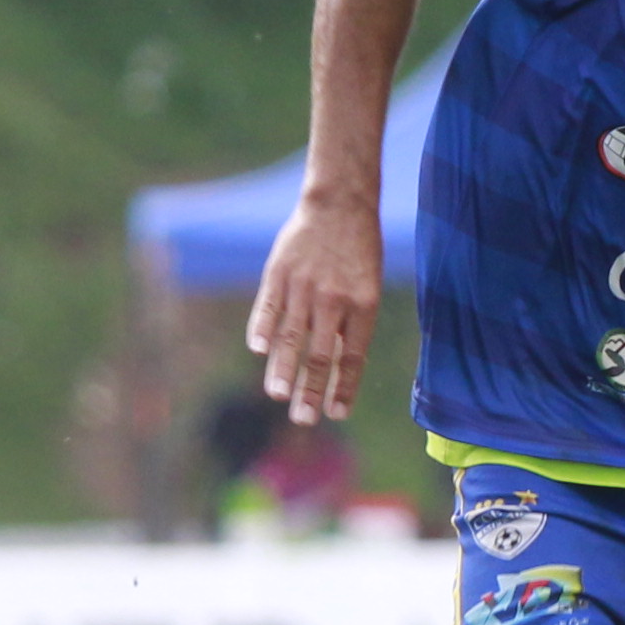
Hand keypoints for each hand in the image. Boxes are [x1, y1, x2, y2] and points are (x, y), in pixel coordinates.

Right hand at [248, 195, 386, 421]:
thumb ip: (349, 326)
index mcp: (363, 306)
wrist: (340, 203)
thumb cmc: (358, 252)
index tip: (336, 415)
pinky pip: (268, 306)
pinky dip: (261, 328)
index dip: (344, 388)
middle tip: (304, 420)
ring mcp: (304, 285)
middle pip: (321, 354)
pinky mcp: (279, 271)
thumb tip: (336, 370)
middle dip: (311, 391)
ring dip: (283, 369)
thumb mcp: (367, 287)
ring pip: (291, 335)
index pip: (352, 357)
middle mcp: (334, 299)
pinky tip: (258, 351)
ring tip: (278, 396)